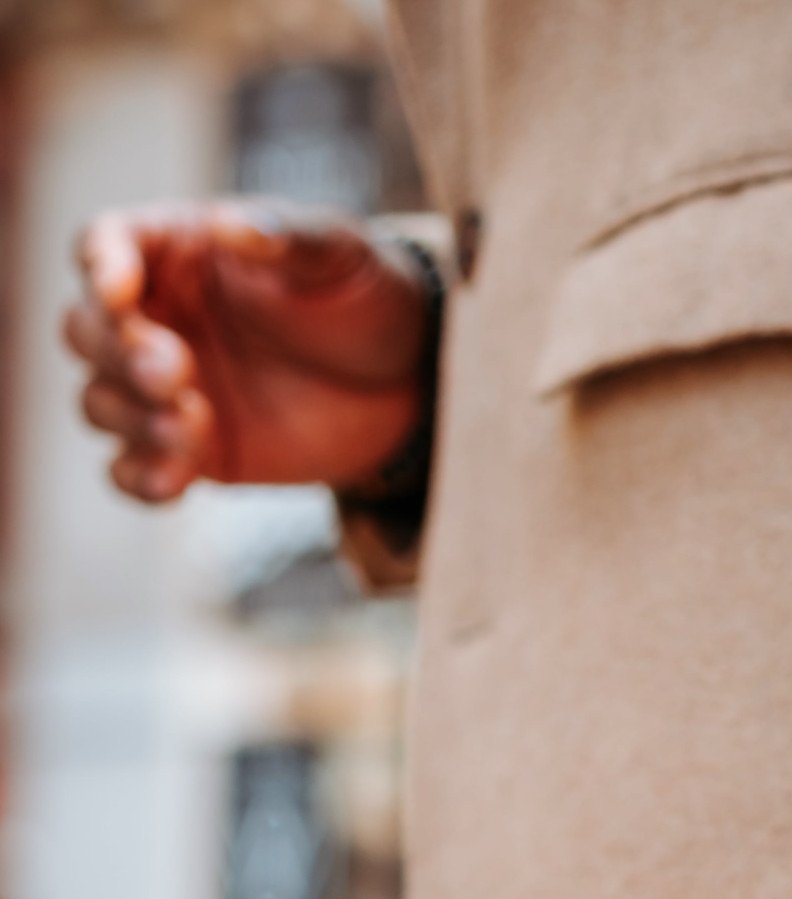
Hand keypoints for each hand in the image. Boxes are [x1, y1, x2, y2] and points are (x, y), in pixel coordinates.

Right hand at [63, 198, 431, 501]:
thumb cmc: (364, 298)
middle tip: (175, 373)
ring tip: (191, 425)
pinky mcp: (187, 448)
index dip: (100, 265)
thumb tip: (232, 225)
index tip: (120, 292)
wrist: (407, 382)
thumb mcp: (341, 254)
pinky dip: (140, 477)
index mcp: (177, 250)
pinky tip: (174, 482)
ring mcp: (164, 387)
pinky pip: (131, 468)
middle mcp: (155, 316)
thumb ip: (289, 237)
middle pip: (87, 329)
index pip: (106, 243)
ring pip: (101, 401)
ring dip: (132, 417)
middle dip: (119, 352)